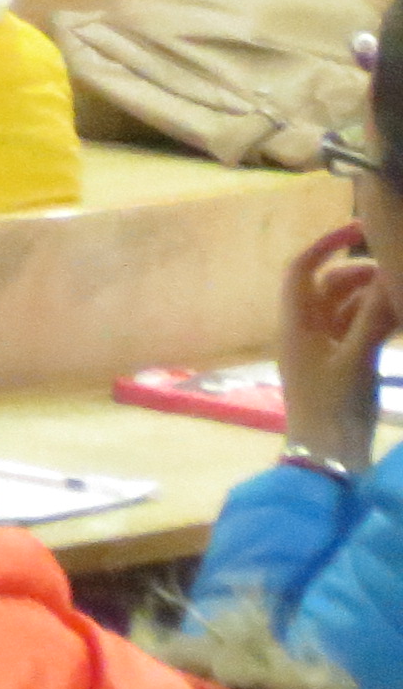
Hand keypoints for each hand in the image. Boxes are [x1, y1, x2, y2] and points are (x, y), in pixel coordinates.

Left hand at [279, 223, 394, 471]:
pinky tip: (400, 317)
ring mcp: (323, 349)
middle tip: (394, 269)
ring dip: (371, 296)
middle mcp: (305, 331)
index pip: (302, 270)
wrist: (327, 460)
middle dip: (358, 272)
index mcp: (295, 323)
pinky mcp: (342, 367)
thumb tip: (391, 281)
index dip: (326, 244)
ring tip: (401, 292)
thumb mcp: (356, 362)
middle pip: (328, 287)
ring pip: (345, 309)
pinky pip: (357, 331)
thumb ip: (374, 320)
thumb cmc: (333, 409)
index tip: (359, 228)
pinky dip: (376, 319)